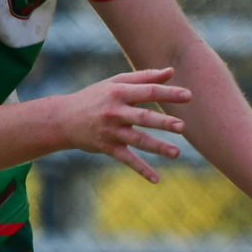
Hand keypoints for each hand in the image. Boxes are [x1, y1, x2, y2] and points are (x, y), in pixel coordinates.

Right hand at [57, 68, 192, 181]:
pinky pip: (127, 159)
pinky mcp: (107, 147)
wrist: (63, 118)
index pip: (148, 92)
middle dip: (162, 122)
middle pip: (142, 117)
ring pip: (137, 140)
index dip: (168, 94)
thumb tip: (171, 72)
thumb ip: (145, 77)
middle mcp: (115, 112)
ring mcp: (111, 131)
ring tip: (176, 153)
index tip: (189, 96)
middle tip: (182, 126)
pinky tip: (156, 179)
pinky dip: (141, 169)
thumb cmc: (96, 96)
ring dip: (157, 147)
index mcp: (119, 92)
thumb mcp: (116, 83)